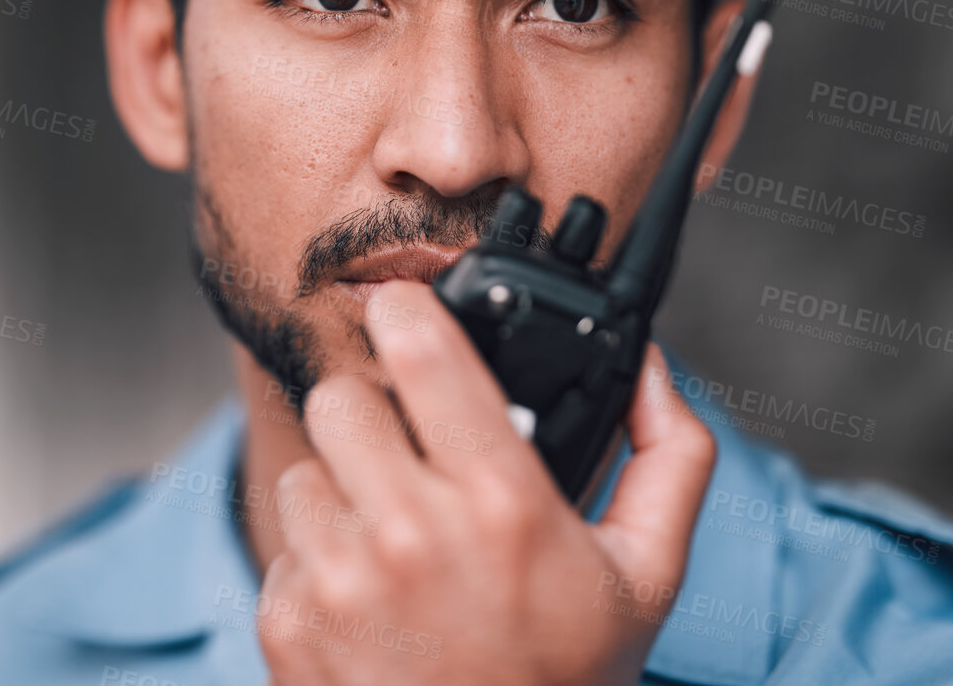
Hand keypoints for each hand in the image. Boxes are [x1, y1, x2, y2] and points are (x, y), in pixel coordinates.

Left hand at [256, 279, 716, 685]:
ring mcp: (337, 580)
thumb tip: (653, 370)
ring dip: (344, 488)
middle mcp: (407, 533)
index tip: (405, 305)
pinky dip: (317, 560)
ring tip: (396, 537)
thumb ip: (670, 458)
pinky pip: (282, 544)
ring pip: (306, 466)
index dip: (407, 308)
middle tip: (410, 452)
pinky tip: (369, 597)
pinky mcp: (288, 623)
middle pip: (341, 395)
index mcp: (500, 503)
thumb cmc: (567, 684)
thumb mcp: (648, 574)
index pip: (420, 348)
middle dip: (376, 414)